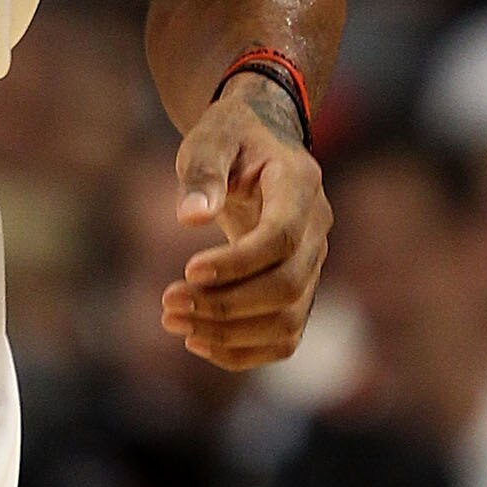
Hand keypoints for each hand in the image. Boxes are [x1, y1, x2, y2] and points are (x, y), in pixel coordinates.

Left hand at [160, 77, 330, 370]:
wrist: (260, 143)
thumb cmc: (231, 137)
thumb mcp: (210, 137)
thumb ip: (202, 170)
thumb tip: (190, 217)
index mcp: (300, 184)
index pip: (282, 237)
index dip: (238, 263)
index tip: (188, 271)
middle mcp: (318, 228)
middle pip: (287, 286)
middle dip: (226, 304)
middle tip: (168, 304)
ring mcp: (313, 263)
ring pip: (288, 319)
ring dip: (229, 333)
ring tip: (173, 322)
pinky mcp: (298, 288)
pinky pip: (283, 336)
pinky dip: (243, 350)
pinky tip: (198, 342)